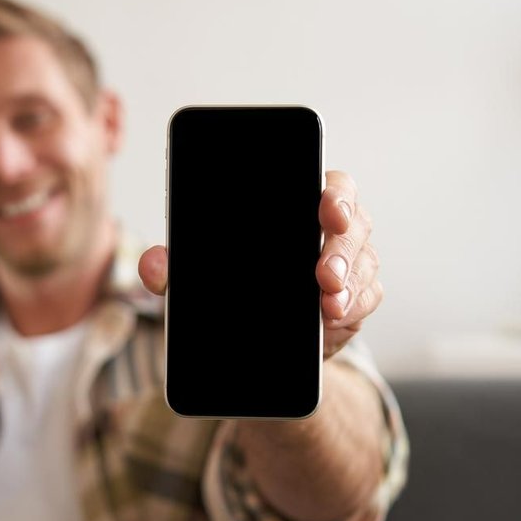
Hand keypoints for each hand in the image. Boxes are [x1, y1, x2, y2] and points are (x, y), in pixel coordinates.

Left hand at [138, 170, 380, 360]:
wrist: (254, 336)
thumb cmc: (232, 284)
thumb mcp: (200, 277)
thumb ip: (175, 267)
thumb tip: (152, 264)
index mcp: (300, 203)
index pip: (330, 185)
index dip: (335, 194)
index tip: (327, 210)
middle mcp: (332, 226)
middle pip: (353, 222)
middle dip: (341, 248)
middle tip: (323, 274)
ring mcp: (351, 260)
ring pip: (364, 260)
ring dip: (349, 282)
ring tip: (328, 304)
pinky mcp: (358, 295)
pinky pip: (368, 295)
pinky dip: (353, 306)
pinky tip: (335, 316)